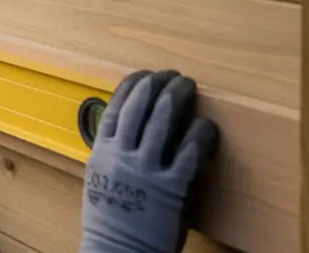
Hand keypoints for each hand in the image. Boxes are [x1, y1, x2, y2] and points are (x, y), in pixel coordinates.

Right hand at [80, 71, 218, 252]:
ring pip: (162, 121)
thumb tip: (130, 132)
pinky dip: (199, 134)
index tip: (144, 75)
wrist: (118, 251)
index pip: (115, 107)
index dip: (132, 86)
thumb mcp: (101, 180)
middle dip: (157, 84)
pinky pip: (188, 152)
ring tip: (187, 85)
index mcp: (102, 152)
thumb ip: (114, 154)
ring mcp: (145, 170)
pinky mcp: (170, 187)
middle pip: (140, 107)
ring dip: (177, 98)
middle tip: (171, 74)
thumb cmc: (111, 220)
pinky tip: (207, 124)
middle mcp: (121, 156)